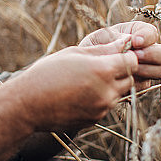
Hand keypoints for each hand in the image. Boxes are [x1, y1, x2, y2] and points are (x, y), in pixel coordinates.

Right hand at [9, 38, 137, 131]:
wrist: (28, 104)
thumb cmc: (47, 73)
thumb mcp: (74, 53)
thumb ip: (103, 49)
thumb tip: (126, 41)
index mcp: (102, 70)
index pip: (132, 61)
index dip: (125, 55)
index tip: (113, 53)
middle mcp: (107, 91)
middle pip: (130, 79)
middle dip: (121, 71)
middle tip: (100, 66)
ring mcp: (102, 108)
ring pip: (119, 93)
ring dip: (110, 85)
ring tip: (86, 80)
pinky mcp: (95, 119)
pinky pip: (106, 106)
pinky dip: (100, 98)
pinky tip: (80, 93)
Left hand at [80, 22, 160, 88]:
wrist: (84, 70)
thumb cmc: (92, 49)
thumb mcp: (100, 39)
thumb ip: (115, 38)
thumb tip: (130, 41)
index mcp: (138, 33)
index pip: (153, 32)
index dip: (147, 37)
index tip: (134, 41)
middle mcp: (148, 50)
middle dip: (153, 55)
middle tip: (136, 56)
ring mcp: (147, 67)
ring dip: (146, 69)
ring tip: (128, 68)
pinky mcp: (141, 83)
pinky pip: (147, 85)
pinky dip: (137, 82)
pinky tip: (123, 79)